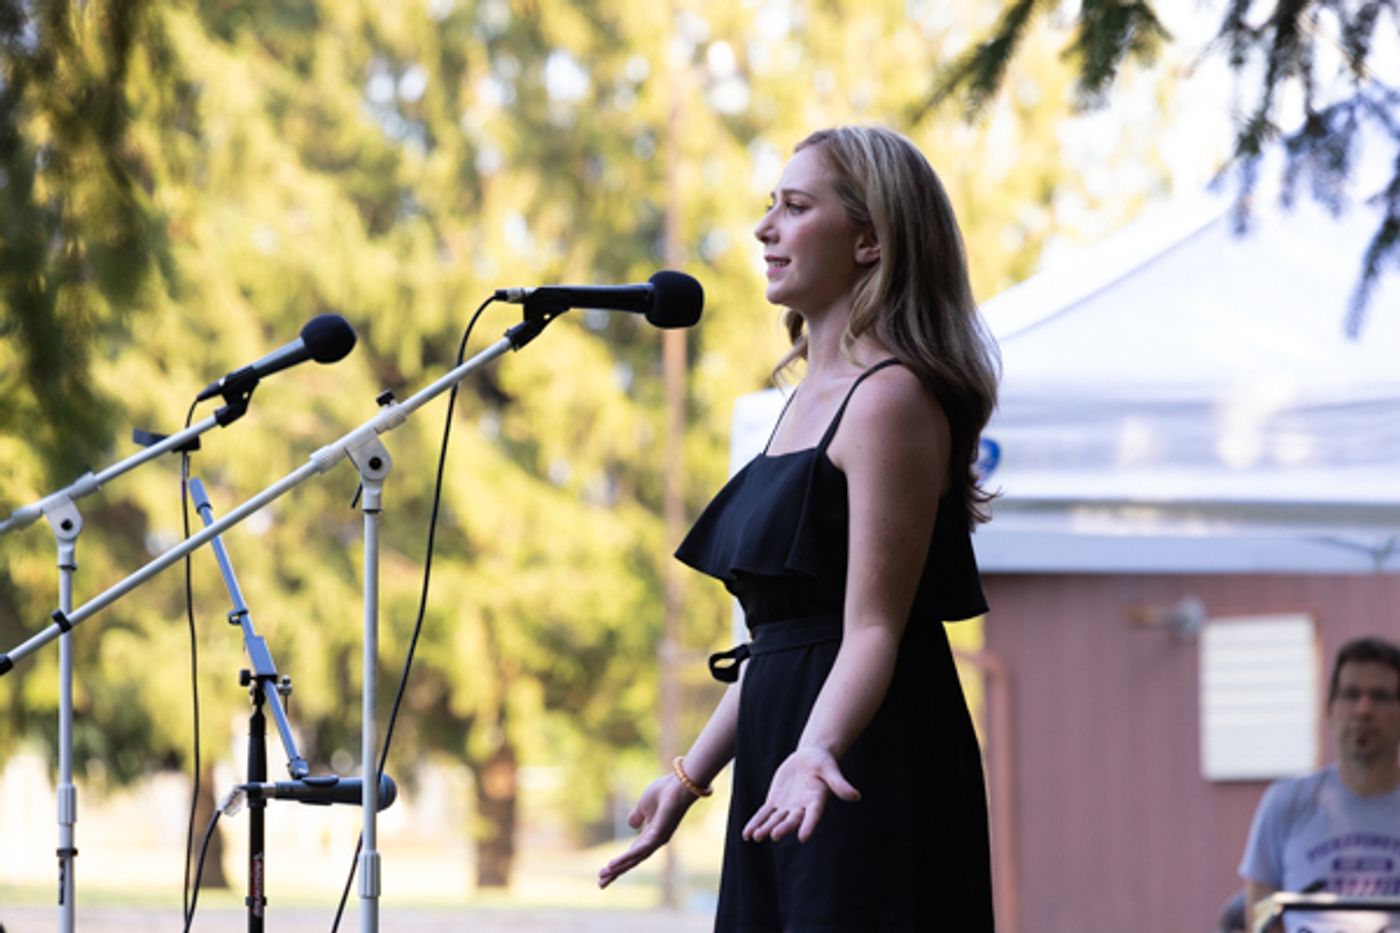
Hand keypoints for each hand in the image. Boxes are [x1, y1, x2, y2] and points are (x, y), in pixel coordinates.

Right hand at [597, 773, 696, 888]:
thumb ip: (638, 816)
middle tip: (600, 884)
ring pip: (634, 859)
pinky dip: (626, 858)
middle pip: (632, 861)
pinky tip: (614, 864)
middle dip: (616, 872)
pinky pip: (639, 850)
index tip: (604, 873)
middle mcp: (653, 841)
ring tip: (604, 875)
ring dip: (618, 868)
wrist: (679, 783)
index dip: (618, 864)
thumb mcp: (644, 805)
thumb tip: (631, 825)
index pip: (631, 854)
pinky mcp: (658, 835)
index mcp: (650, 835)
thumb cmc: (664, 792)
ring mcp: (656, 840)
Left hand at [742, 746, 859, 843]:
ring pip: (775, 820)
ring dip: (765, 828)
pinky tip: (746, 834)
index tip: (804, 837)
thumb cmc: (823, 763)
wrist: (809, 758)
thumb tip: (856, 796)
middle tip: (774, 835)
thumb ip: (839, 784)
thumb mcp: (830, 769)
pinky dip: (756, 823)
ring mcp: (787, 807)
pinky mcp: (775, 802)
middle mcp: (802, 809)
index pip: (813, 816)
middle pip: (791, 820)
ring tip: (756, 837)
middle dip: (783, 827)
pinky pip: (764, 814)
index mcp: (817, 802)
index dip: (808, 826)